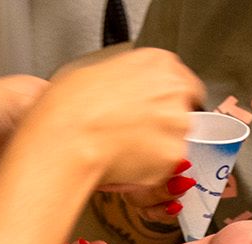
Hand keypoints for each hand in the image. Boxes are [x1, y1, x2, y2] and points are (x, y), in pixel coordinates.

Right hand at [22, 48, 201, 186]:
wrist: (67, 138)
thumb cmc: (71, 107)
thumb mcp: (97, 72)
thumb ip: (126, 81)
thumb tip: (125, 92)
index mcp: (158, 63)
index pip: (184, 83)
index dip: (167, 101)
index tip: (156, 111)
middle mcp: (174, 90)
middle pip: (180, 113)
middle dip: (160, 126)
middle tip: (130, 134)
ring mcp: (177, 124)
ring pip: (172, 142)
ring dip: (153, 150)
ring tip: (119, 149)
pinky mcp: (173, 155)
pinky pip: (163, 168)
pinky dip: (146, 172)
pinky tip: (121, 163)